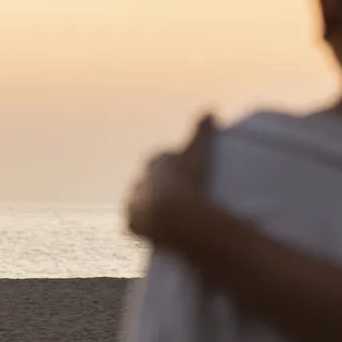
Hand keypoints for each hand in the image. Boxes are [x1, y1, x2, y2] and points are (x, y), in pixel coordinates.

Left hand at [125, 115, 216, 247]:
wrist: (174, 212)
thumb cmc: (188, 179)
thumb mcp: (198, 150)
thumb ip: (203, 129)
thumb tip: (211, 109)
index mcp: (154, 162)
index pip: (163, 162)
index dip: (175, 168)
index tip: (187, 176)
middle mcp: (138, 180)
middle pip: (150, 182)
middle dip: (160, 187)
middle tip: (180, 199)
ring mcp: (133, 203)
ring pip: (141, 203)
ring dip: (150, 208)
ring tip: (169, 217)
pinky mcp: (131, 224)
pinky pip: (137, 225)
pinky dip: (145, 228)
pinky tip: (157, 232)